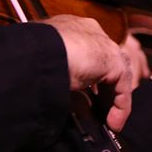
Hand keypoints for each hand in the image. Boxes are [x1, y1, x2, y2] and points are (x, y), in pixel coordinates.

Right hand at [41, 14, 138, 130]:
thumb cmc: (29, 59)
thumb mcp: (50, 74)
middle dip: (105, 89)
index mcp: (67, 29)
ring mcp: (102, 43)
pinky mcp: (112, 58)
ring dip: (114, 99)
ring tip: (109, 121)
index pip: (86, 53)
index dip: (90, 78)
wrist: (37, 52)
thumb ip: (68, 89)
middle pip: (105, 62)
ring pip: (117, 73)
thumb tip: (83, 109)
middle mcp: (87, 31)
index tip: (87, 98)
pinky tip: (113, 122)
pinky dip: (120, 105)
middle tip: (101, 112)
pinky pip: (122, 85)